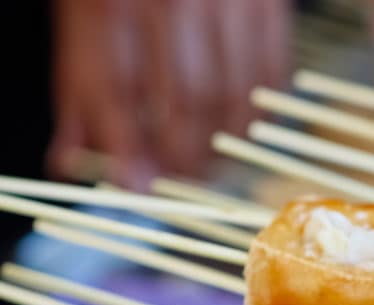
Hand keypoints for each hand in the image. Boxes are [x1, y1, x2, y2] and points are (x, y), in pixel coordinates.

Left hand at [48, 0, 291, 189]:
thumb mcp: (80, 12)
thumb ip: (76, 85)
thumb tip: (71, 157)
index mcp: (111, 0)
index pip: (117, 87)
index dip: (128, 145)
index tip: (138, 184)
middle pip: (184, 98)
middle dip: (185, 153)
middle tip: (183, 178)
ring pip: (232, 90)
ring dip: (225, 138)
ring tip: (214, 159)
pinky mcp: (265, 1)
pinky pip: (270, 65)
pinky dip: (260, 104)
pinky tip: (245, 121)